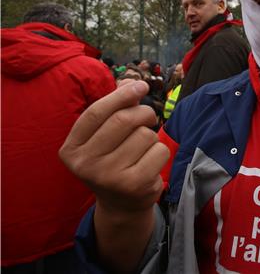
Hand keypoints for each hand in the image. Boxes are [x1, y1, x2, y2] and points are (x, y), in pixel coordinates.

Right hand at [59, 80, 169, 214]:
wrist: (121, 205)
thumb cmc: (113, 160)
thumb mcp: (104, 136)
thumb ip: (115, 107)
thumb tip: (132, 82)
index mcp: (71, 149)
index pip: (96, 112)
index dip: (121, 95)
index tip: (141, 85)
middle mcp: (85, 164)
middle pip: (124, 120)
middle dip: (143, 112)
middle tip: (148, 118)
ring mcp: (109, 177)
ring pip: (145, 135)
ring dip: (151, 136)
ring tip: (141, 149)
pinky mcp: (134, 185)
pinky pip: (159, 150)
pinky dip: (160, 151)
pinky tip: (149, 163)